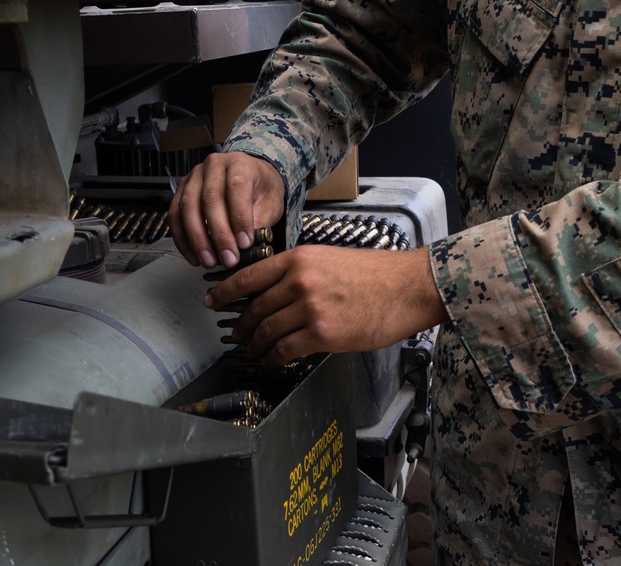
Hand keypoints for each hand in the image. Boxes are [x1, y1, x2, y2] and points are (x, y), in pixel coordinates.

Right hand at [169, 152, 284, 268]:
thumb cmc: (261, 190)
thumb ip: (260, 221)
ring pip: (188, 207)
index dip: (239, 217)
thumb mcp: (270, 203)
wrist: (250, 176)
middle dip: (218, 234)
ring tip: (209, 262)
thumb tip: (247, 248)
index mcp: (240, 164)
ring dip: (197, 239)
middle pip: (210, 198)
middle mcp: (213, 165)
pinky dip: (182, 239)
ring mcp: (193, 176)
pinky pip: (175, 215)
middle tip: (228, 259)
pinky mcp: (181, 190)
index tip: (245, 244)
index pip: (237, 187)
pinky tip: (194, 257)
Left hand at [205, 245, 448, 365]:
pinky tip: (272, 362)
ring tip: (253, 351)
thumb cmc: (376, 275)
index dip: (225, 292)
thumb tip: (277, 294)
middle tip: (237, 334)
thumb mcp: (331, 259)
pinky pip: (284, 350)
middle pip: (255, 308)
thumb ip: (302, 273)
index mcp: (300, 259)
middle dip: (242, 326)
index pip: (249, 276)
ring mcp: (310, 308)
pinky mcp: (322, 334)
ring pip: (267, 331)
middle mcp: (299, 281)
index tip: (213, 302)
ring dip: (255, 346)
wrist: (407, 288)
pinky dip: (273, 359)